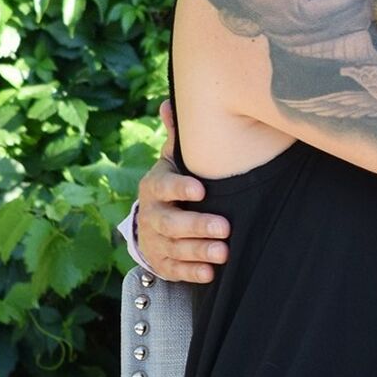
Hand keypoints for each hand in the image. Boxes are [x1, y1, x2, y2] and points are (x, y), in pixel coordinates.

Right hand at [136, 100, 230, 282]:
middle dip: (196, 226)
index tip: (201, 190)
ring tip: (224, 252)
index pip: (163, 187)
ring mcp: (156, 242)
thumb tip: (170, 104)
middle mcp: (151, 215)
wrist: (153, 222)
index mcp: (155, 187)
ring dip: (199, 251)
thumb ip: (177, 137)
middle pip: (170, 223)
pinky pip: (177, 270)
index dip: (179, 189)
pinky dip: (194, 272)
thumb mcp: (174, 161)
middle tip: (224, 227)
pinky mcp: (163, 264)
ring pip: (175, 249)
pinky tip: (211, 272)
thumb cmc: (174, 184)